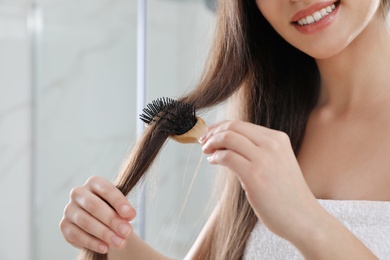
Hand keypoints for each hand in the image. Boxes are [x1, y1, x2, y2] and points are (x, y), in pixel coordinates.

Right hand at [60, 176, 135, 253]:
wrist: (101, 223)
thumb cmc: (112, 210)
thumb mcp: (120, 207)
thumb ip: (124, 210)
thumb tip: (128, 215)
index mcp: (94, 182)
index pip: (106, 189)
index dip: (119, 202)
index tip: (131, 215)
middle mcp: (78, 193)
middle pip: (95, 206)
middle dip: (112, 220)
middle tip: (127, 232)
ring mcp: (69, 209)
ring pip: (86, 222)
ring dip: (104, 234)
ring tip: (119, 243)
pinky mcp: (64, 225)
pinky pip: (77, 235)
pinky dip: (93, 243)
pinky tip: (105, 247)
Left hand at [201, 120, 320, 241]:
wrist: (304, 219)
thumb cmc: (288, 195)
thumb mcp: (278, 162)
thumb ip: (259, 150)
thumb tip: (228, 145)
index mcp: (278, 139)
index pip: (242, 124)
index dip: (221, 126)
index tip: (210, 134)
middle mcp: (272, 144)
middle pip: (233, 127)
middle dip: (213, 132)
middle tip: (203, 141)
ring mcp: (264, 159)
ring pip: (228, 137)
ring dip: (212, 143)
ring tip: (207, 151)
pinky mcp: (254, 176)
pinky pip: (227, 157)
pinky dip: (215, 157)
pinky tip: (213, 161)